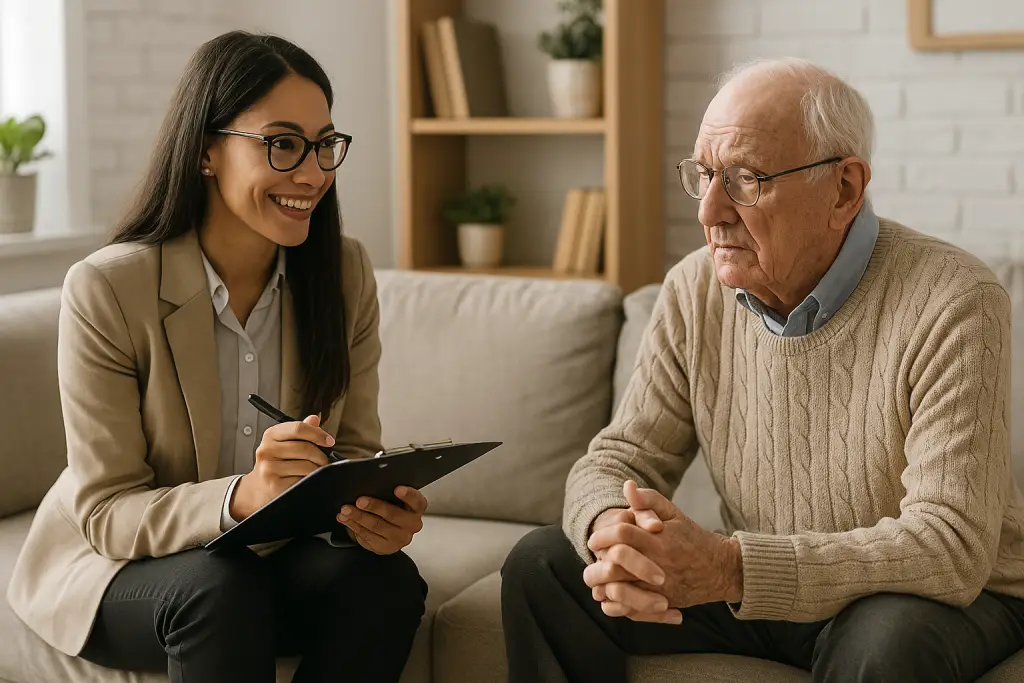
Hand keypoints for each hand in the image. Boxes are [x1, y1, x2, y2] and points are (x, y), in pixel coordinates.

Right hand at [229, 415, 332, 519]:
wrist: (259, 487)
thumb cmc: (276, 462)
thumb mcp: (284, 443)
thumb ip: (300, 431)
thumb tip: (314, 419)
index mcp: (271, 435)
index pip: (299, 428)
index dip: (318, 434)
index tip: (329, 441)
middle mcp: (267, 450)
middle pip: (305, 448)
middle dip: (321, 455)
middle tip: (324, 460)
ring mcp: (269, 469)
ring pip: (307, 466)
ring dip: (317, 469)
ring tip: (315, 470)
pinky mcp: (275, 486)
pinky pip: (302, 480)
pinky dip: (309, 481)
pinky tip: (304, 480)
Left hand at [337, 486, 427, 554]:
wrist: (393, 531)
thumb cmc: (393, 507)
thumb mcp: (396, 498)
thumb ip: (388, 491)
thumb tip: (370, 483)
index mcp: (417, 508)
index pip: (416, 501)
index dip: (408, 495)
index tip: (397, 489)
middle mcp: (412, 524)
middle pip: (393, 514)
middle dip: (374, 506)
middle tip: (359, 501)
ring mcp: (400, 538)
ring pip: (377, 526)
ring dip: (358, 517)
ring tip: (346, 510)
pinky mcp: (386, 548)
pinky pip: (367, 536)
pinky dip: (354, 526)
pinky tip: (346, 519)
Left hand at [588, 480, 742, 616]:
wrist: (720, 569)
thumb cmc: (693, 538)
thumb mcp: (673, 514)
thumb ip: (648, 500)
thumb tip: (627, 486)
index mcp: (660, 540)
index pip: (621, 534)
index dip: (603, 535)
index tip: (594, 539)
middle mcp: (658, 565)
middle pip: (617, 562)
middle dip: (599, 559)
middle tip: (594, 556)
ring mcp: (660, 588)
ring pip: (621, 589)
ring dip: (604, 583)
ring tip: (599, 575)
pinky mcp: (662, 604)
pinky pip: (631, 609)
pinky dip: (616, 603)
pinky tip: (611, 594)